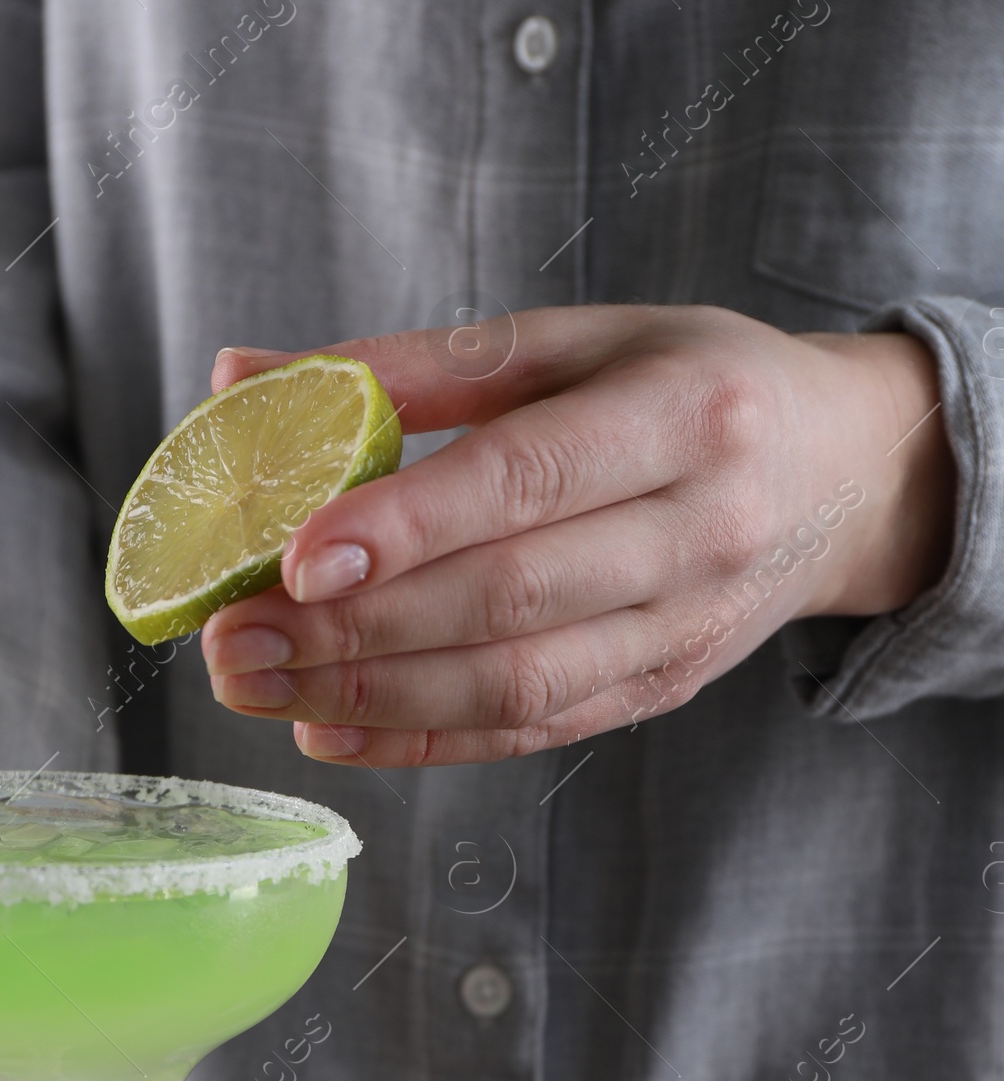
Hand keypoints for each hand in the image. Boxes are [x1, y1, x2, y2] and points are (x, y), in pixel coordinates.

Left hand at [202, 305, 955, 766]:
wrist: (846, 474)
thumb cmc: (689, 386)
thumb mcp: (574, 340)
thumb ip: (410, 365)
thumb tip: (241, 381)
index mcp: (685, 412)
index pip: (530, 480)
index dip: (409, 526)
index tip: (297, 557)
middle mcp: (699, 529)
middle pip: (508, 600)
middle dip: (355, 630)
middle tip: (232, 635)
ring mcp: (685, 628)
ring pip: (513, 684)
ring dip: (370, 697)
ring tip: (255, 685)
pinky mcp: (660, 692)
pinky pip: (529, 734)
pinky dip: (421, 740)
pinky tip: (328, 729)